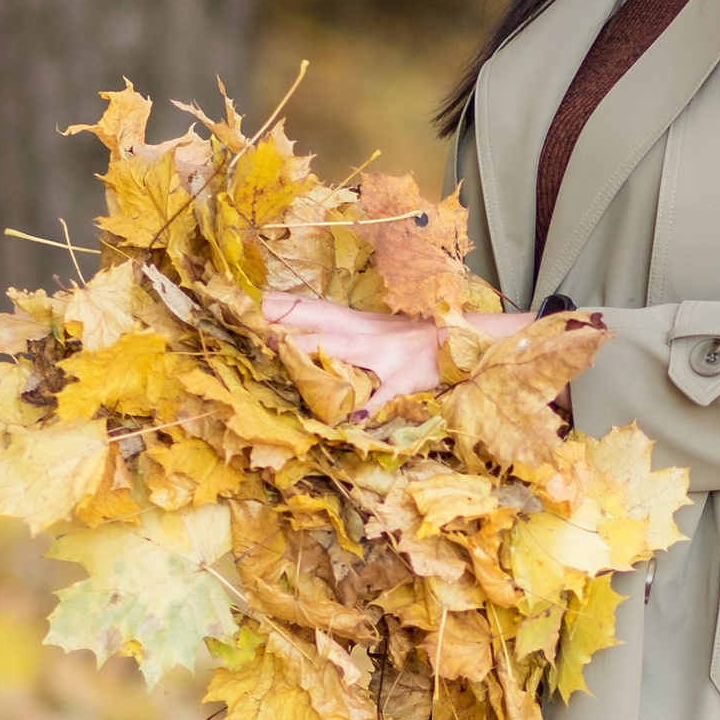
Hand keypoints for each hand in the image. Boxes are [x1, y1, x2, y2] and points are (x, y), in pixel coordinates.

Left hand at [262, 292, 550, 409]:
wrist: (464, 341)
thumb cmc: (420, 340)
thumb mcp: (383, 332)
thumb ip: (351, 337)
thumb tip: (308, 341)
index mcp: (362, 322)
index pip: (319, 307)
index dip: (288, 305)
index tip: (255, 300)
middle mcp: (369, 332)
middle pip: (323, 320)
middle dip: (290, 318)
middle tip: (255, 317)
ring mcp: (387, 354)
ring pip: (346, 348)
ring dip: (317, 349)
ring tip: (287, 351)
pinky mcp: (405, 378)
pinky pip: (383, 394)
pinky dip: (368, 406)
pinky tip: (350, 419)